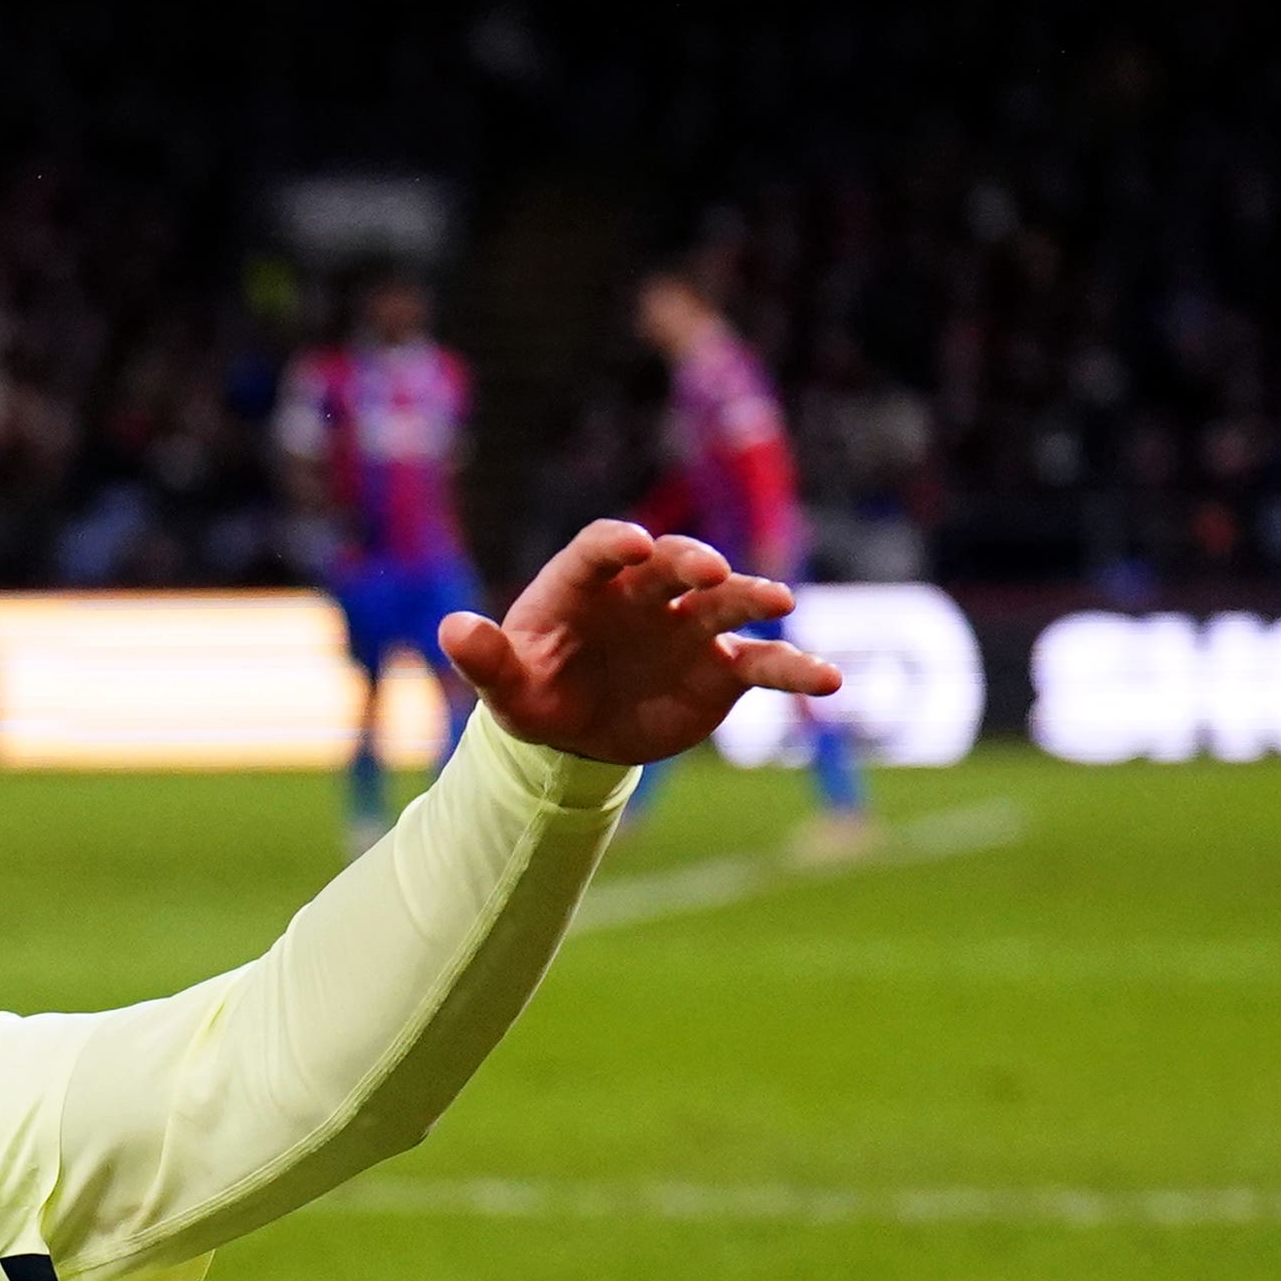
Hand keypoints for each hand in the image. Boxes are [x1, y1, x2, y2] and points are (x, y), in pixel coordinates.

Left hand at [441, 521, 837, 767]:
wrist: (575, 736)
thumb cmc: (535, 693)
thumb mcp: (504, 685)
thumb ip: (483, 659)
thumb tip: (449, 630)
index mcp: (585, 584)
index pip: (599, 550)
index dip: (614, 544)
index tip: (632, 544)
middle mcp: (644, 593)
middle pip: (671, 564)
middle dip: (692, 561)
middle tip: (711, 568)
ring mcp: (688, 626)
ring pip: (728, 602)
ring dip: (754, 596)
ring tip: (781, 602)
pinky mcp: (721, 667)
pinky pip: (764, 663)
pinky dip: (797, 669)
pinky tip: (830, 680)